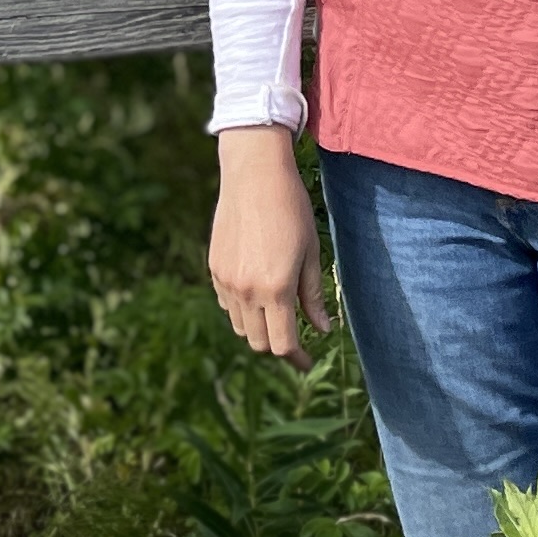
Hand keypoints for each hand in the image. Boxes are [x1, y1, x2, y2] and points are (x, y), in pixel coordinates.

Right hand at [207, 125, 328, 361]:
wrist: (254, 174)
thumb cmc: (291, 210)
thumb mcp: (311, 252)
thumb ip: (313, 296)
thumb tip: (323, 329)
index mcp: (276, 288)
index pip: (283, 344)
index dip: (297, 358)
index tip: (308, 362)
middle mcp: (247, 290)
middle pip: (259, 342)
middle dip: (279, 345)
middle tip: (295, 336)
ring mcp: (226, 280)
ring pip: (241, 327)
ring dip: (259, 328)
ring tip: (277, 312)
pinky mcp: (214, 268)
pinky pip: (227, 305)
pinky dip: (242, 309)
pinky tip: (257, 292)